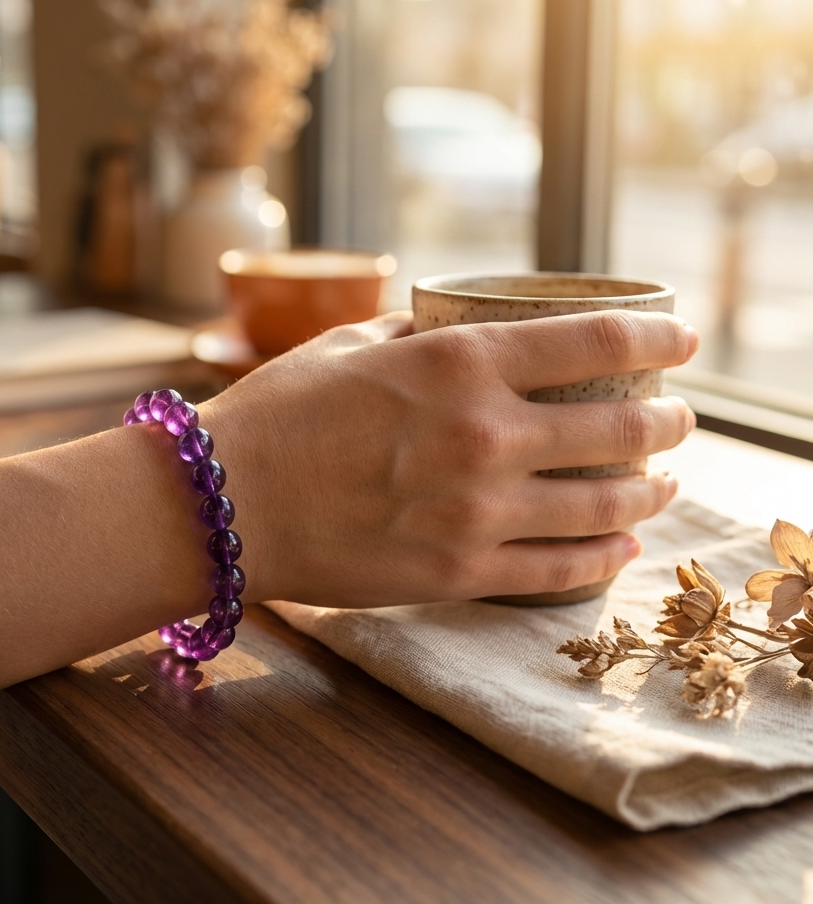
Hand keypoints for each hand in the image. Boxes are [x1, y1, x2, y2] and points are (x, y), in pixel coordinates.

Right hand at [203, 309, 697, 606]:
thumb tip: (456, 329)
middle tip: (676, 417)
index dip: (657, 336)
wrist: (221, 507)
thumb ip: (418, 335)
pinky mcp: (460, 574)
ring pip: (604, 504)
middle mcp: (484, 435)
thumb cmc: (275, 416)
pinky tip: (621, 545)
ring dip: (648, 490)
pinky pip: (561, 569)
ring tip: (659, 482)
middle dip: (666, 419)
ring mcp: (478, 513)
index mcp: (459, 365)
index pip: (595, 340)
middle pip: (620, 426)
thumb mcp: (349, 347)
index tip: (682, 340)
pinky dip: (604, 555)